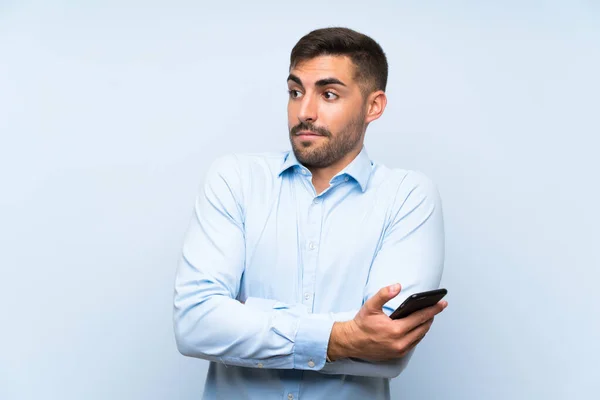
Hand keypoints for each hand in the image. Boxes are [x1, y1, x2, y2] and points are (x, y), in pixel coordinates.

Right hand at [327, 284, 446, 361]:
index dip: (433, 309)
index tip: (442, 303)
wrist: (351, 342)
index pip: (420, 317)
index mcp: (396, 330)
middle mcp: (400, 342)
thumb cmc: (361, 324)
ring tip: (429, 315)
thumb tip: (397, 286)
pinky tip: (418, 326)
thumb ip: (384, 294)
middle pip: (423, 328)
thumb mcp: (371, 305)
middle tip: (438, 307)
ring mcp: (400, 350)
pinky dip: (418, 334)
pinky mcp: (398, 354)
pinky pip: (413, 343)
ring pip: (420, 336)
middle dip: (431, 316)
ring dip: (425, 326)